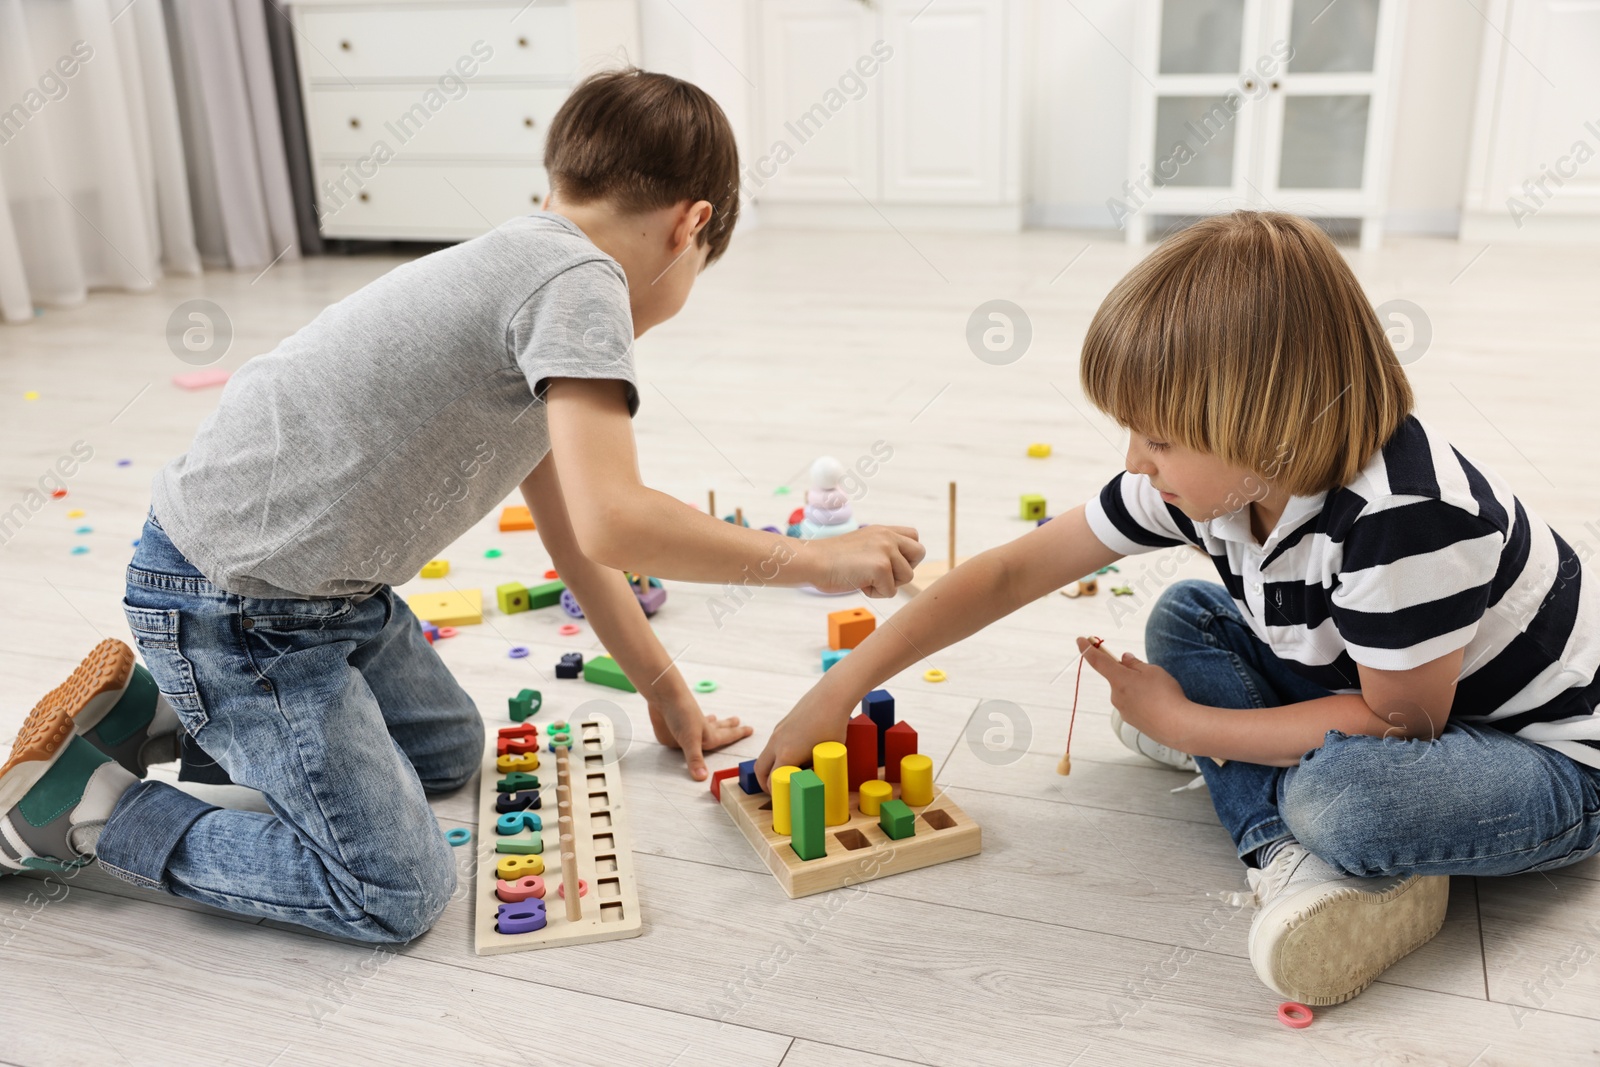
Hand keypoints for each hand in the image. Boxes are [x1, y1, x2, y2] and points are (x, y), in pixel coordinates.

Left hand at [647, 687, 751, 780]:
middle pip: (718, 728)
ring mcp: (686, 728)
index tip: (750, 729)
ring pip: (703, 725)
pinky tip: (685, 725)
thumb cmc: (681, 713)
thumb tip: (702, 778)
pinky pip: (683, 730)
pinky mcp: (672, 728)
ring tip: (715, 718)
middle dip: (728, 726)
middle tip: (738, 720)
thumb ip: (695, 759)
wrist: (663, 694)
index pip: (727, 736)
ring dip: (711, 722)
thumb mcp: (690, 739)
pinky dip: (687, 727)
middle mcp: (700, 730)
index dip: (739, 734)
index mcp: (708, 734)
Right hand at [754, 685, 852, 789]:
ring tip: (788, 774)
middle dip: (765, 783)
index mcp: (786, 754)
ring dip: (771, 767)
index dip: (776, 794)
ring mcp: (777, 732)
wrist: (831, 697)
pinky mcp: (782, 724)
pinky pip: (773, 744)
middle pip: (760, 770)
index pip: (771, 781)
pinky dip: (776, 754)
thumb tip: (810, 782)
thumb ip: (814, 771)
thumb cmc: (833, 727)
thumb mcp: (825, 756)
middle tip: (777, 791)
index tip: (784, 800)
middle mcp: (776, 743)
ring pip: (765, 755)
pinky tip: (795, 754)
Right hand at [802, 525, 924, 596]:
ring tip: (865, 578)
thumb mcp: (863, 546)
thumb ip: (882, 550)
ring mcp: (885, 550)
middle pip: (919, 553)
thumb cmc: (832, 560)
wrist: (812, 562)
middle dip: (905, 568)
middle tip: (883, 574)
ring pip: (907, 576)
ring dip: (888, 584)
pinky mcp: (881, 567)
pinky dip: (875, 593)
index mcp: (883, 530)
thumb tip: (902, 568)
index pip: (914, 536)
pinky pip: (890, 592)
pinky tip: (858, 583)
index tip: (889, 564)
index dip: (907, 554)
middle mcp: (887, 536)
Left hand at [1075, 636, 1192, 751]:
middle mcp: (1116, 696)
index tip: (1080, 640)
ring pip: (1126, 691)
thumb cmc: (1166, 696)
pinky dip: (1142, 701)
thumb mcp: (1152, 671)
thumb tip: (1124, 660)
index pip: (1098, 661)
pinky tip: (1158, 704)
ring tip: (1158, 693)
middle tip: (1150, 675)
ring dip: (1138, 688)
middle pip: (1117, 677)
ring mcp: (1123, 710)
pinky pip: (1133, 704)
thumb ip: (1135, 664)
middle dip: (1130, 673)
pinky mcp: (1131, 721)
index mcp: (1119, 680)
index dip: (1088, 649)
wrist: (1178, 727)